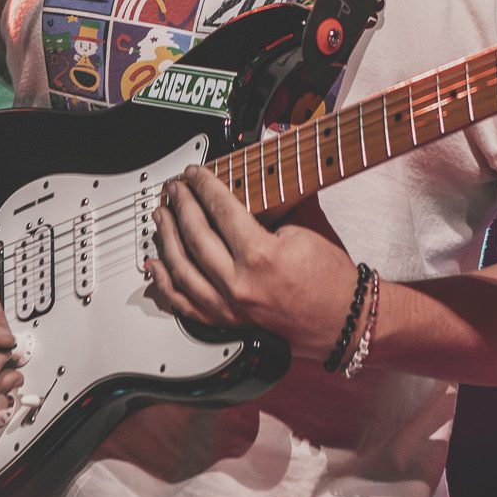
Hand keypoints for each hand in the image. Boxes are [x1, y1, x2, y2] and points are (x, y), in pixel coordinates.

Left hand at [147, 165, 358, 362]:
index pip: (221, 210)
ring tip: (160, 217)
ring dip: (166, 239)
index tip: (195, 174)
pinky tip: (154, 265)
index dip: (204, 186)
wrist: (342, 319)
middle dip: (181, 206)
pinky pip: (185, 305)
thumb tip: (255, 176)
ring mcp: (230, 308)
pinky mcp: (228, 323)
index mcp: (261, 256)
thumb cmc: (330, 276)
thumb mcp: (306, 226)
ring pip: (183, 270)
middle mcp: (240, 285)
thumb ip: (274, 203)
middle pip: (196, 236)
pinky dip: (165, 284)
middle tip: (174, 189)